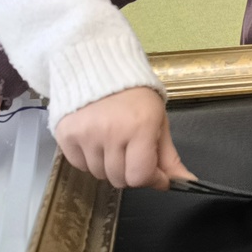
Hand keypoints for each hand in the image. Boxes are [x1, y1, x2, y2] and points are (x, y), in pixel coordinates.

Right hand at [54, 86, 187, 188]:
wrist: (101, 69)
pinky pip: (79, 166)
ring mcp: (85, 134)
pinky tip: (96, 140)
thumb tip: (185, 181)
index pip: (141, 176)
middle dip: (131, 172)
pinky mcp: (65, 135)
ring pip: (99, 175)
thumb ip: (169, 156)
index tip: (156, 175)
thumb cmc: (135, 96)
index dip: (152, 180)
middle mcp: (111, 132)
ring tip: (113, 142)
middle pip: (119, 179)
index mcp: (140, 127)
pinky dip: (89, 160)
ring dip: (109, 166)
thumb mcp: (158, 121)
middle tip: (133, 152)